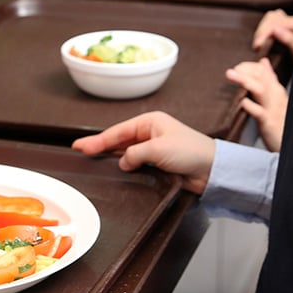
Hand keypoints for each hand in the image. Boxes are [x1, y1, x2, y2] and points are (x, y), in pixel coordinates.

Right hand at [72, 111, 214, 192]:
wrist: (212, 169)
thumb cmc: (190, 152)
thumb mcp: (158, 149)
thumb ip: (134, 154)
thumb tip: (122, 162)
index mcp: (150, 122)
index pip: (118, 131)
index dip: (98, 139)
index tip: (80, 145)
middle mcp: (150, 133)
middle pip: (119, 140)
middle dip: (101, 146)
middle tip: (80, 151)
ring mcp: (154, 148)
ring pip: (126, 152)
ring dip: (111, 157)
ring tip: (91, 161)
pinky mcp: (159, 163)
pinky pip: (135, 163)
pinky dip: (124, 167)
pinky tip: (114, 170)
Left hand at [226, 58, 287, 151]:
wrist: (291, 145)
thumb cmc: (281, 122)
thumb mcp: (276, 99)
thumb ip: (269, 80)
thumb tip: (263, 61)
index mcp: (277, 91)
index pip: (264, 72)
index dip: (251, 67)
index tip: (238, 67)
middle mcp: (276, 97)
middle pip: (262, 77)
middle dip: (247, 70)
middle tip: (232, 69)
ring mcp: (273, 110)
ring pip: (261, 91)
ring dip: (245, 81)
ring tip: (231, 74)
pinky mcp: (269, 124)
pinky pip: (261, 114)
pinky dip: (252, 107)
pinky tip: (243, 102)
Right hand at [252, 9, 292, 54]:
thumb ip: (289, 39)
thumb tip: (275, 30)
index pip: (276, 22)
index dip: (264, 32)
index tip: (257, 45)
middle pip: (272, 17)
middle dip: (261, 31)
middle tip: (256, 46)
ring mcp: (292, 21)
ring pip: (271, 17)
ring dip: (262, 29)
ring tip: (259, 44)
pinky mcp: (288, 25)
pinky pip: (273, 21)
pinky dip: (266, 28)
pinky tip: (263, 39)